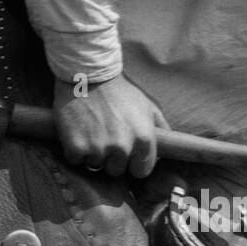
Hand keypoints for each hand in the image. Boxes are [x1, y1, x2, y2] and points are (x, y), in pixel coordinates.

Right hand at [52, 74, 168, 177]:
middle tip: (105, 137)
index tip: (126, 155)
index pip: (141, 171)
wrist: (88, 74)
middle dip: (112, 158)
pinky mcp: (76, 147)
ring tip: (91, 132)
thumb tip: (172, 147)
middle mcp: (123, 147)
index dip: (133, 163)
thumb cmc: (121, 91)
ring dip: (93, 154)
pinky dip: (74, 149)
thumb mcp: (149, 106)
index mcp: (144, 139)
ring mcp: (98, 148)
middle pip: (117, 170)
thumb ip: (162, 128)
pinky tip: (77, 131)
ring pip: (96, 166)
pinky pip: (75, 160)